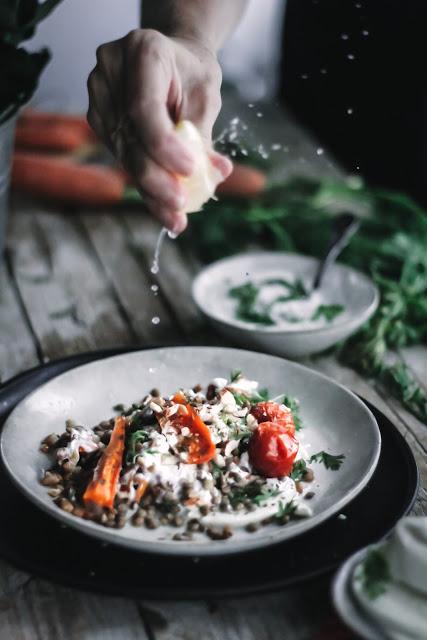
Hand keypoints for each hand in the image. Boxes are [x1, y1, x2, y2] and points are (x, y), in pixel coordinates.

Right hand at [87, 29, 231, 231]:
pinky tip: (164, 207)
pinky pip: (123, 158)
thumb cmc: (191, 74)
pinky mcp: (99, 120)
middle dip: (156, 177)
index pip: (144, 106)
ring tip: (175, 215)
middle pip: (130, 136)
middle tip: (180, 205)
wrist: (174, 63)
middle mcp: (111, 70)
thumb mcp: (205, 95)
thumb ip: (204, 135)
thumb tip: (216, 174)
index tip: (190, 170)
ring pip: (124, 153)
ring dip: (151, 189)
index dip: (164, 145)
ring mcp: (99, 96)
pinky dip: (145, 184)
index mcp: (142, 50)